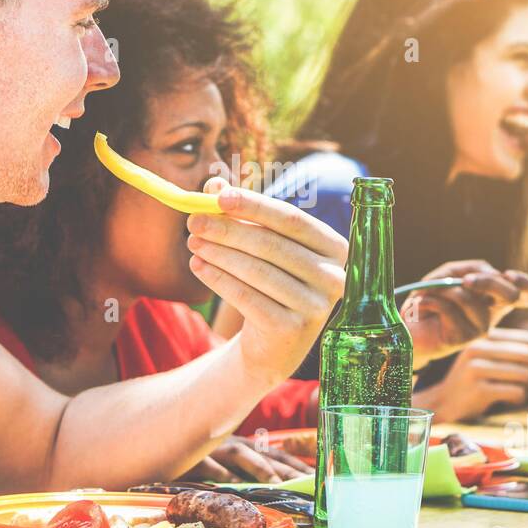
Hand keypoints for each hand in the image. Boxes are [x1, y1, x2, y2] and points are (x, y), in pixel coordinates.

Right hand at [181, 435, 313, 483]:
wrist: (161, 441)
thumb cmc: (200, 457)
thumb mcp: (226, 460)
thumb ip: (247, 468)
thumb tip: (275, 485)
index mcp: (245, 445)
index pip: (277, 454)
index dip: (296, 464)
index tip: (315, 477)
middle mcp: (234, 444)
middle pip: (265, 454)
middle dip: (286, 469)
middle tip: (305, 483)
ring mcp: (214, 448)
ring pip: (240, 454)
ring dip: (258, 467)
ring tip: (274, 482)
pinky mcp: (193, 456)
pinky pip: (208, 462)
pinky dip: (220, 472)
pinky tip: (230, 483)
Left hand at [186, 178, 346, 382]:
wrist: (275, 344)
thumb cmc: (272, 284)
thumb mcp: (263, 246)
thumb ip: (243, 214)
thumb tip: (213, 184)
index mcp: (335, 248)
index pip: (292, 219)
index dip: (254, 205)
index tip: (218, 196)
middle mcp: (334, 277)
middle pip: (272, 245)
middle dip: (228, 230)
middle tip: (193, 221)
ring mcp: (316, 307)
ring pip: (257, 271)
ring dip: (219, 253)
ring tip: (193, 243)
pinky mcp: (292, 330)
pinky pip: (247, 298)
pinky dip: (218, 279)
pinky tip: (199, 266)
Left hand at [401, 261, 527, 367]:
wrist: (408, 327)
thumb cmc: (431, 299)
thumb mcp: (449, 275)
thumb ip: (469, 269)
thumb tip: (489, 273)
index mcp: (493, 298)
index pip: (526, 294)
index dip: (525, 283)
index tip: (508, 275)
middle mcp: (491, 314)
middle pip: (511, 296)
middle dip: (487, 282)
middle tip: (465, 280)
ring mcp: (480, 329)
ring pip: (469, 298)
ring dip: (443, 289)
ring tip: (428, 294)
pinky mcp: (463, 339)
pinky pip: (448, 309)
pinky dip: (430, 301)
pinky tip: (422, 306)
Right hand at [415, 329, 527, 421]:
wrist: (443, 403)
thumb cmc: (472, 382)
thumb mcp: (486, 359)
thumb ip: (512, 354)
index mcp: (484, 337)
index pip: (527, 339)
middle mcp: (479, 348)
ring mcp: (477, 368)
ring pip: (525, 373)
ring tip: (522, 393)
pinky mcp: (479, 389)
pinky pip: (516, 392)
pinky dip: (520, 399)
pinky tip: (511, 401)